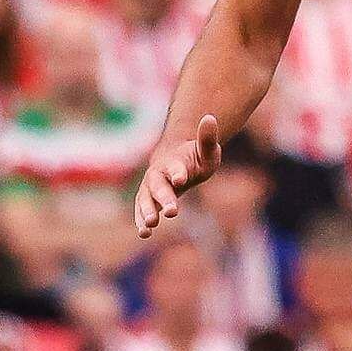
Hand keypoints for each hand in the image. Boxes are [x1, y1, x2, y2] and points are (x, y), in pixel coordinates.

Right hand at [134, 114, 222, 237]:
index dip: (178, 171)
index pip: (176, 167)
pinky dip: (141, 221)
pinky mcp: (147, 200)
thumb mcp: (206, 150)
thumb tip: (210, 117)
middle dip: (165, 198)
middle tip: (173, 211)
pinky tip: (144, 233)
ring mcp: (150, 188)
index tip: (181, 178)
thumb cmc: (193, 157)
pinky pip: (141, 210)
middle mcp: (159, 174)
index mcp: (174, 162)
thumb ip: (207, 138)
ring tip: (150, 225)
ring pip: (146, 199)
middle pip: (160, 186)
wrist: (174, 161)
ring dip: (147, 212)